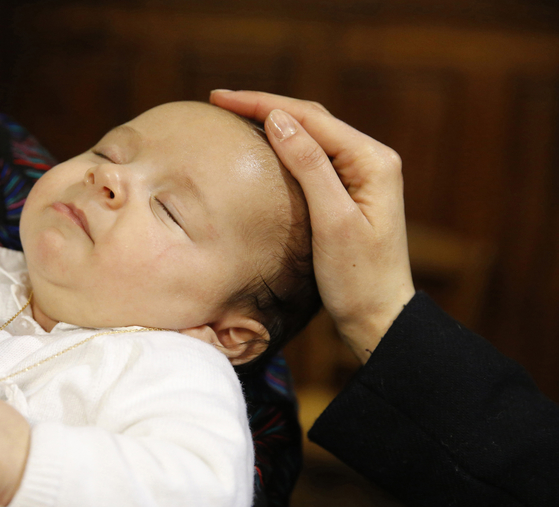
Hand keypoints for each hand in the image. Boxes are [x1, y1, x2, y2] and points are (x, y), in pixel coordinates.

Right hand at [211, 90, 414, 362]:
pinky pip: (314, 157)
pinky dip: (285, 145)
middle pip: (311, 120)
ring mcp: (362, 175)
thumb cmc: (358, 277)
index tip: (221, 98)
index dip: (263, 103)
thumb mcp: (333, 222)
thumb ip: (309, 167)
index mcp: (372, 160)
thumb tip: (278, 119)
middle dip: (265, 105)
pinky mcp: (351, 192)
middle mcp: (371, 159)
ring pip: (312, 135)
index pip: (310, 118)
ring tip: (235, 114)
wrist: (378, 316)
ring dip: (274, 121)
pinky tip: (264, 144)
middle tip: (220, 100)